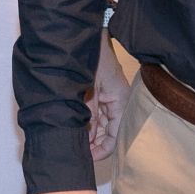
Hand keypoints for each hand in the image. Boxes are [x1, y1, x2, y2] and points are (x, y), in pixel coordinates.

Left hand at [87, 35, 129, 160]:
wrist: (86, 36)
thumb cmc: (92, 59)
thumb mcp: (88, 90)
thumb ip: (89, 115)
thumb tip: (86, 140)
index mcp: (121, 103)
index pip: (116, 138)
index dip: (101, 152)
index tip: (85, 158)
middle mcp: (118, 104)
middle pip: (108, 134)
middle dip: (93, 145)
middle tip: (76, 152)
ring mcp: (109, 99)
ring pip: (100, 126)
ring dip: (88, 134)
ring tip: (73, 141)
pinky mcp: (100, 94)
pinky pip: (95, 115)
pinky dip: (86, 123)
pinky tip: (75, 128)